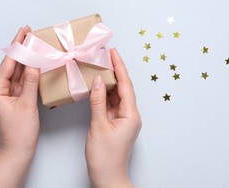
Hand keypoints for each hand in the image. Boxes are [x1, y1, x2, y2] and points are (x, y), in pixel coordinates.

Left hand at [0, 26, 39, 187]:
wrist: (18, 152)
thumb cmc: (19, 133)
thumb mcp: (27, 105)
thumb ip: (31, 83)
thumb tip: (34, 63)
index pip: (8, 63)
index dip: (17, 47)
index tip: (24, 32)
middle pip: (12, 65)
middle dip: (20, 49)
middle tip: (28, 32)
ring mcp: (7, 95)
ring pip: (18, 72)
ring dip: (26, 58)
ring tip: (33, 43)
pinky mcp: (15, 99)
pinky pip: (22, 81)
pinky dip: (29, 72)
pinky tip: (35, 62)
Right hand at [85, 48, 141, 187]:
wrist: (107, 177)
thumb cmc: (105, 157)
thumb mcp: (99, 125)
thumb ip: (97, 101)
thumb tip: (97, 81)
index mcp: (131, 114)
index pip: (125, 85)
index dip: (119, 67)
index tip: (113, 53)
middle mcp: (130, 115)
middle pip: (122, 87)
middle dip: (115, 70)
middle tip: (105, 55)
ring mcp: (123, 119)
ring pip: (116, 94)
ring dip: (108, 81)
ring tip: (100, 65)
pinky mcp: (116, 123)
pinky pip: (111, 103)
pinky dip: (104, 93)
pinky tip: (97, 85)